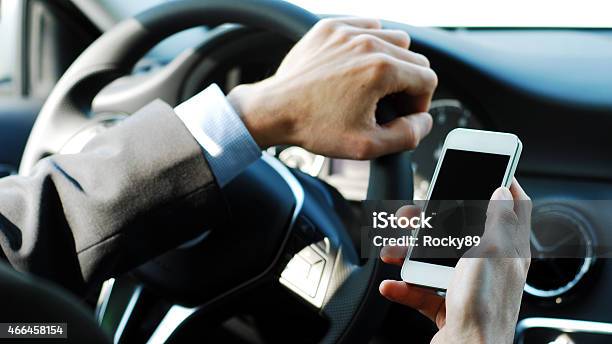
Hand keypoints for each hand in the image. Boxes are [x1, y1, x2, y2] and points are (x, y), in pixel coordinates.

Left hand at [227, 17, 436, 158]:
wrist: (274, 110)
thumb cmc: (314, 127)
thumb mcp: (366, 145)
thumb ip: (407, 136)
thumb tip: (423, 121)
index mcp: (381, 70)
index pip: (428, 79)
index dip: (419, 103)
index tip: (401, 115)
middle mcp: (367, 44)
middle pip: (415, 59)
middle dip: (408, 85)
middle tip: (386, 105)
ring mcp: (348, 32)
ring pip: (394, 39)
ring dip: (392, 62)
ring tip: (372, 85)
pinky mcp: (331, 27)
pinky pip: (368, 26)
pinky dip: (370, 44)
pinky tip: (357, 66)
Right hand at [379, 180, 531, 343]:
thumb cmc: (484, 308)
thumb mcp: (493, 252)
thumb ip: (498, 219)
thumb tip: (503, 191)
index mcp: (508, 251)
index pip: (514, 209)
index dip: (506, 185)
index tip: (494, 168)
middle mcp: (490, 267)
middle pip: (463, 230)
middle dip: (435, 219)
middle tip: (417, 211)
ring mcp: (467, 286)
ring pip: (436, 258)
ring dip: (410, 253)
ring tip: (394, 249)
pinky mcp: (448, 305)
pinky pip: (422, 289)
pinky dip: (405, 286)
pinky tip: (394, 283)